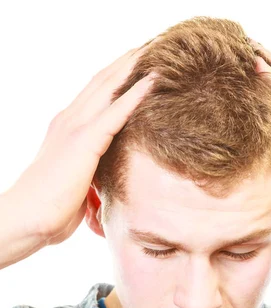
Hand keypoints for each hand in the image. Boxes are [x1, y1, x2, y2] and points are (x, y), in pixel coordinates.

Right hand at [6, 43, 156, 245]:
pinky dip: (135, 94)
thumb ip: (93, 174)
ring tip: (158, 48)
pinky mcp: (84, 142)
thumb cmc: (52, 209)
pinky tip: (154, 79)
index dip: (117, 76)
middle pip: (103, 82)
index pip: (96, 94)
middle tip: (153, 45)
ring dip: (134, 66)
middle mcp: (70, 121)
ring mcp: (75, 128)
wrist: (29, 218)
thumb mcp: (78, 184)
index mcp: (68, 129)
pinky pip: (116, 112)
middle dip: (128, 62)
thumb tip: (106, 186)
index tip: (139, 63)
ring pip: (109, 87)